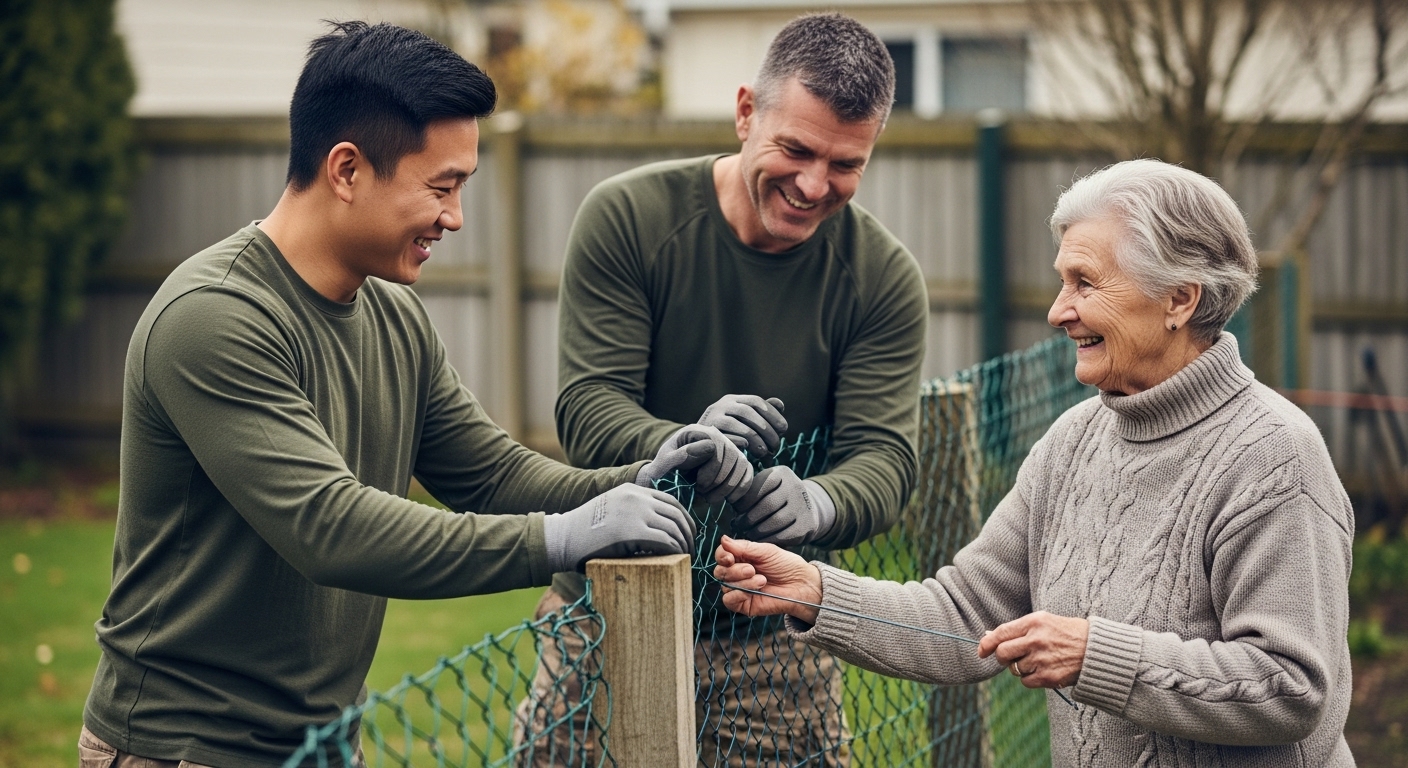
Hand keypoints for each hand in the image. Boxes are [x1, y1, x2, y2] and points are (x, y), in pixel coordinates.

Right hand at [543, 485, 698, 572]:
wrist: (561, 537)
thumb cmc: (584, 531)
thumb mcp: (610, 509)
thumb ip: (631, 511)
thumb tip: (656, 528)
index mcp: (632, 490)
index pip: (670, 501)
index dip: (684, 518)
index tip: (688, 533)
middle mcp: (636, 497)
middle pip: (676, 514)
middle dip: (688, 533)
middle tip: (690, 549)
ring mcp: (635, 512)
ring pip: (673, 528)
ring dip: (684, 544)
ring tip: (685, 558)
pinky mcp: (633, 531)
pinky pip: (665, 540)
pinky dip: (675, 550)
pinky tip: (676, 559)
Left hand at [638, 425, 752, 503]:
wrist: (666, 478)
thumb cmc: (662, 471)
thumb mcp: (664, 463)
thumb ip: (680, 455)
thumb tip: (710, 447)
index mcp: (697, 432)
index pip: (717, 446)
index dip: (711, 470)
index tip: (698, 485)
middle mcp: (715, 435)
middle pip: (733, 456)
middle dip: (720, 481)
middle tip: (705, 494)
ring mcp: (727, 448)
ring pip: (742, 465)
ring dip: (729, 487)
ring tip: (711, 499)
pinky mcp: (735, 462)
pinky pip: (748, 472)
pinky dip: (741, 488)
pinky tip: (728, 499)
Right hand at [699, 395, 787, 457]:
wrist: (695, 446)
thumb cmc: (726, 435)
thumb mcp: (743, 421)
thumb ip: (761, 413)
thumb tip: (780, 405)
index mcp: (733, 400)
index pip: (756, 401)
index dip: (772, 414)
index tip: (784, 429)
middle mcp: (721, 406)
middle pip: (748, 412)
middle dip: (766, 430)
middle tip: (776, 446)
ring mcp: (712, 420)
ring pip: (739, 426)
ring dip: (756, 440)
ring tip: (765, 453)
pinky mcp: (707, 436)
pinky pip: (728, 439)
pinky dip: (740, 444)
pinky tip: (749, 452)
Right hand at [712, 536, 821, 623]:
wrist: (800, 585)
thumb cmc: (786, 565)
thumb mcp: (766, 551)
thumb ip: (743, 547)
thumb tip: (723, 539)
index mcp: (741, 557)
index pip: (721, 555)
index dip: (722, 555)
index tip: (730, 557)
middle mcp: (737, 573)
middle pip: (720, 571)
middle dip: (734, 570)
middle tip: (752, 569)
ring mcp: (739, 589)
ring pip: (724, 585)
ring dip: (742, 582)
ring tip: (762, 580)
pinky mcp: (742, 604)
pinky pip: (728, 600)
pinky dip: (737, 595)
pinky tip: (752, 591)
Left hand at [730, 466, 833, 546]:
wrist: (806, 506)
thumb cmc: (775, 495)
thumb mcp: (765, 485)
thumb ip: (750, 491)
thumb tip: (731, 502)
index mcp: (782, 474)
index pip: (760, 486)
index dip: (745, 500)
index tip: (737, 510)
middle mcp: (795, 487)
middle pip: (768, 504)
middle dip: (749, 517)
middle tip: (738, 525)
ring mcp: (803, 506)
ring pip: (776, 521)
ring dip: (757, 530)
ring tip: (747, 533)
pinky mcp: (807, 525)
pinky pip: (785, 535)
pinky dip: (769, 539)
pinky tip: (760, 540)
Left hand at [977, 611, 1088, 689]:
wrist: (1096, 650)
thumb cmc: (1067, 633)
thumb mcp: (1044, 622)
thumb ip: (1018, 629)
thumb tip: (989, 638)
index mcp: (1034, 622)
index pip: (1000, 633)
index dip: (987, 644)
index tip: (981, 651)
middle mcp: (1036, 640)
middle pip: (1003, 653)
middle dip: (1002, 658)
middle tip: (1010, 658)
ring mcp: (1042, 659)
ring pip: (1014, 669)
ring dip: (1021, 668)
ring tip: (1039, 660)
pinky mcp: (1048, 677)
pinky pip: (1025, 682)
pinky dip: (1030, 679)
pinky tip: (1044, 670)